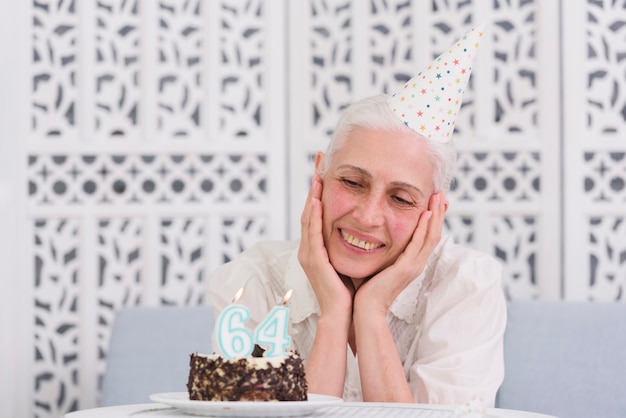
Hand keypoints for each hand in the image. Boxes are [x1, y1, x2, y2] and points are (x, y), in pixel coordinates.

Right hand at [298, 174, 353, 316]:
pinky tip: (316, 200)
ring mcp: (308, 254)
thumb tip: (361, 233)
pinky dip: (313, 215)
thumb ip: (347, 247)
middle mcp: (307, 249)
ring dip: (311, 195)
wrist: (343, 314)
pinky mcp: (313, 260)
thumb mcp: (346, 262)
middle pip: (308, 211)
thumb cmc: (348, 291)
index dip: (318, 192)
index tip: (324, 171)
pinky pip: (312, 233)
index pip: (315, 214)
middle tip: (318, 164)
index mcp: (315, 249)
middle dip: (313, 187)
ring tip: (317, 174)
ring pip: (307, 218)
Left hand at [354, 191, 446, 314]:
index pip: (427, 236)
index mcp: (411, 262)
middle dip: (438, 211)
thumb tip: (374, 236)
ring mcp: (413, 266)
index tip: (434, 200)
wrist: (364, 309)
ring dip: (435, 215)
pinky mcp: (405, 268)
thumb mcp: (379, 263)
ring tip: (438, 196)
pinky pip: (418, 244)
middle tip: (441, 192)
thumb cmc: (366, 288)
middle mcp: (416, 263)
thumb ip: (382, 251)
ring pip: (431, 236)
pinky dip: (423, 228)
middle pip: (434, 233)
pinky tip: (426, 214)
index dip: (433, 218)